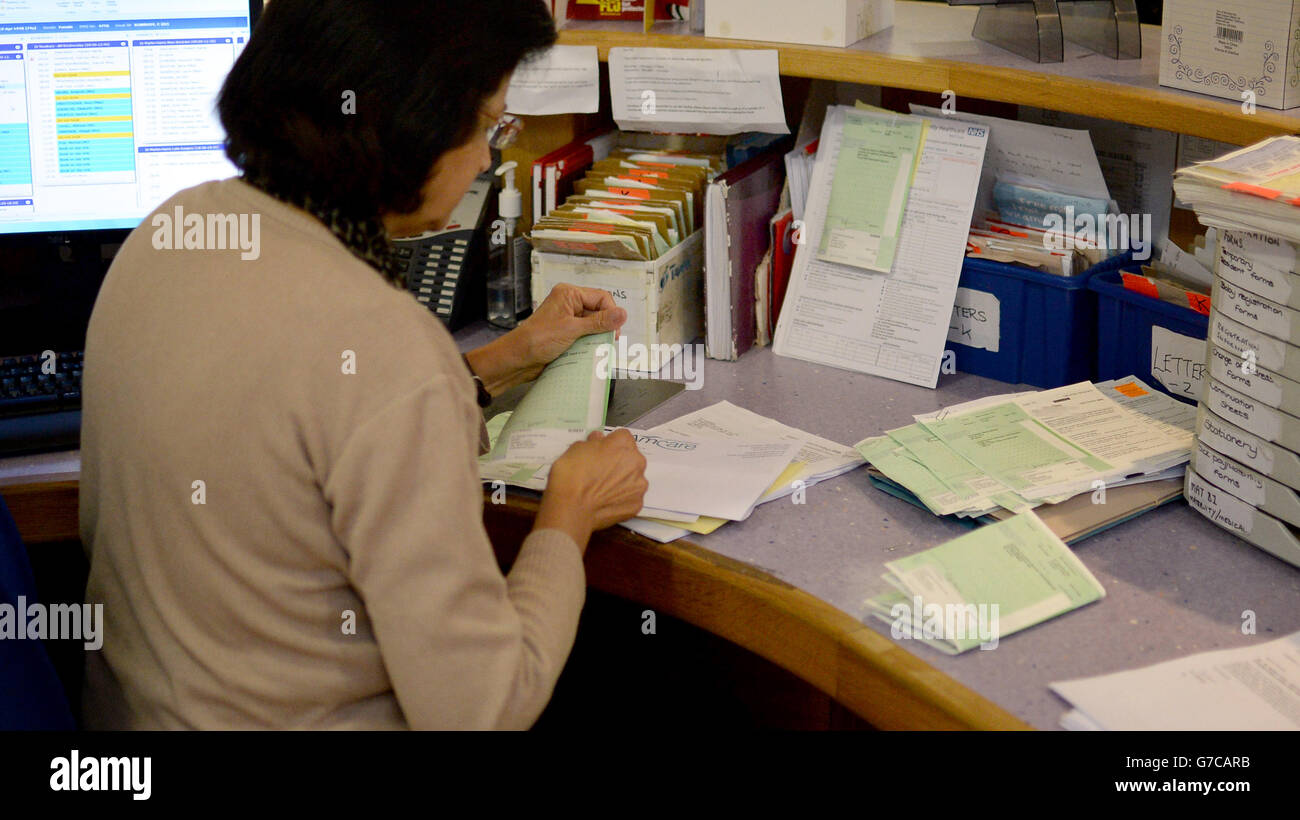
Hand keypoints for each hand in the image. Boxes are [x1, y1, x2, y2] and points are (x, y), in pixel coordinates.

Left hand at [512, 283, 626, 382]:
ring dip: (597, 336)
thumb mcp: (573, 329)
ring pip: (593, 324)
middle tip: (609, 341)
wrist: (519, 359)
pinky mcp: (566, 332)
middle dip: (605, 326)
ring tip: (598, 347)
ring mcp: (567, 318)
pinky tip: (590, 351)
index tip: (615, 330)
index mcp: (569, 294)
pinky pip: (585, 334)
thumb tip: (622, 314)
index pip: (601, 297)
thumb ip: (599, 322)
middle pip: (599, 311)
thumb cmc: (538, 340)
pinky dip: (589, 343)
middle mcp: (569, 303)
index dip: (611, 313)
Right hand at [535, 429, 647, 551]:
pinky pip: (631, 498)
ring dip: (622, 481)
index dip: (610, 444)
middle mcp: (637, 462)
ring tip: (602, 490)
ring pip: (633, 478)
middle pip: (631, 458)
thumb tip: (598, 440)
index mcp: (623, 444)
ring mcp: (639, 486)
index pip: (622, 437)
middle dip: (619, 462)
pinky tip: (606, 502)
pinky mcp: (636, 505)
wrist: (571, 508)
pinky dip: (621, 499)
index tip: (601, 452)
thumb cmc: (571, 475)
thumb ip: (593, 442)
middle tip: (600, 472)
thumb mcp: (576, 449)